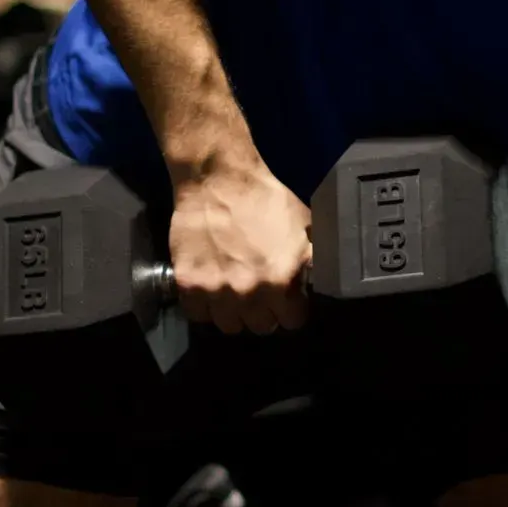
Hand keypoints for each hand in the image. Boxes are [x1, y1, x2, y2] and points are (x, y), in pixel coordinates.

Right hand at [169, 162, 311, 335]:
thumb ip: (311, 260)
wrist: (218, 179)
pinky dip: (203, 305)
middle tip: (259, 292)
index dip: (292, 309)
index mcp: (282, 280)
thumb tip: (319, 283)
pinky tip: (209, 287)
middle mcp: (250, 293)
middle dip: (264, 311)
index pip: (293, 321)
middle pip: (261, 327)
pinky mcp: (188, 284)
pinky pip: (197, 314)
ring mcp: (216, 291)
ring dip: (233, 312)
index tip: (287, 299)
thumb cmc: (264, 199)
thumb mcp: (303, 227)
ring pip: (229, 326)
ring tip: (233, 292)